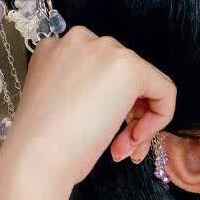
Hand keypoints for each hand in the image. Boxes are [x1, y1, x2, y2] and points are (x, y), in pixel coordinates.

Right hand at [0, 27, 175, 199]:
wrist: (35, 159)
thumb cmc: (43, 144)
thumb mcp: (61, 104)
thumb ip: (85, 90)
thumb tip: (119, 101)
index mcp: (54, 49)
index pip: (99, 70)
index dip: (106, 105)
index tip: (102, 133)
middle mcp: (78, 40)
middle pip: (123, 75)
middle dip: (127, 114)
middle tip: (120, 147)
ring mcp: (103, 50)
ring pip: (144, 82)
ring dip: (139, 121)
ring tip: (124, 150)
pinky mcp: (129, 67)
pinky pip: (164, 90)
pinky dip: (159, 117)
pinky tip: (135, 139)